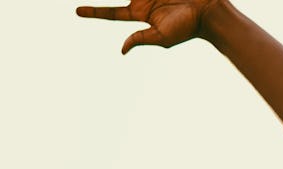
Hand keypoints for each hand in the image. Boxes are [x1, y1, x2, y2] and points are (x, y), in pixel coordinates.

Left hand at [76, 0, 219, 53]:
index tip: (76, 11)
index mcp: (140, 14)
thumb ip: (140, 39)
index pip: (111, 13)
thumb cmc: (186, 27)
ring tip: (133, 0)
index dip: (94, 12)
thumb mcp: (161, 37)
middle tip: (77, 9)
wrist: (206, 10)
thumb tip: (121, 50)